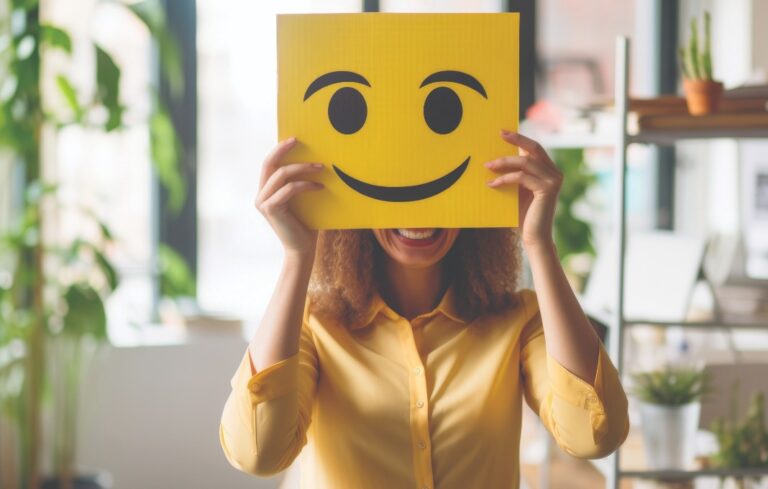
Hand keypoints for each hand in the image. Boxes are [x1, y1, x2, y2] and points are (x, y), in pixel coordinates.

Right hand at [255, 137, 324, 258]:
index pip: (269, 164)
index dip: (278, 149)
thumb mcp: (302, 200)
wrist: (302, 250)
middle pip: (269, 164)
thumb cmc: (306, 225)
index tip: (293, 139)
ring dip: (302, 168)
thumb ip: (299, 184)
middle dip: (283, 149)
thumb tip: (314, 161)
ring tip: (321, 167)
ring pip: (281, 174)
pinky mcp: (271, 209)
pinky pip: (289, 189)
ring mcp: (263, 202)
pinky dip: (305, 185)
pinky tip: (319, 187)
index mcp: (266, 192)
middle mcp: (261, 195)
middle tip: (298, 140)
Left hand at [484, 130, 561, 252]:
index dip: (520, 138)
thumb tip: (495, 159)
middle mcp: (555, 172)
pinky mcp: (547, 189)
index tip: (503, 131)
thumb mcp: (517, 190)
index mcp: (549, 170)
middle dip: (516, 139)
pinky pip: (522, 177)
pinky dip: (506, 178)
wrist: (534, 238)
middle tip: (499, 134)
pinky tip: (493, 183)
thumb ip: (514, 175)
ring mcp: (553, 180)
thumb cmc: (523, 216)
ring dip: (504, 162)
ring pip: (526, 162)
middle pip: (534, 148)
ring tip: (488, 166)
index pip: (535, 148)